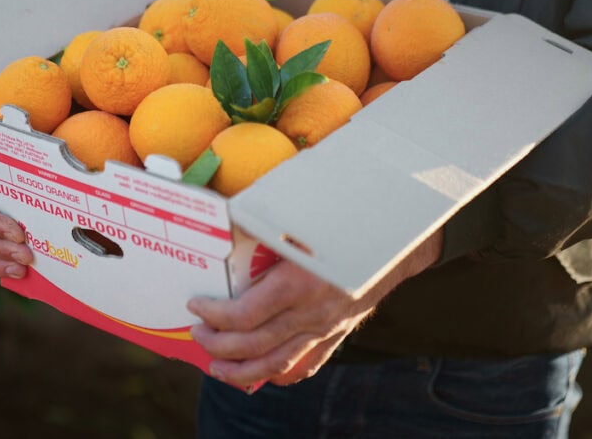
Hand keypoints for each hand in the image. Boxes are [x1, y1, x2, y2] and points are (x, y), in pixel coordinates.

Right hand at [0, 163, 32, 278]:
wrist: (35, 162)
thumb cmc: (33, 155)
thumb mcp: (30, 154)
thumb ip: (38, 155)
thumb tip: (67, 169)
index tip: (19, 233)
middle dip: (0, 248)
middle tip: (27, 256)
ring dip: (0, 262)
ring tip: (23, 269)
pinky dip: (3, 268)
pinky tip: (22, 274)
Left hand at [188, 228, 442, 387]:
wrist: (396, 241)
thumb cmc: (344, 223)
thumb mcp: (303, 219)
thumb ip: (267, 225)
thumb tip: (225, 219)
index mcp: (300, 283)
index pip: (246, 314)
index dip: (215, 316)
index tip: (195, 306)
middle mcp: (313, 313)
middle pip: (256, 344)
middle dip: (219, 345)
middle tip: (196, 334)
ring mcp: (327, 328)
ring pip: (278, 364)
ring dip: (242, 371)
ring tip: (216, 367)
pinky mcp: (337, 334)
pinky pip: (306, 364)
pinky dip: (280, 373)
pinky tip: (261, 373)